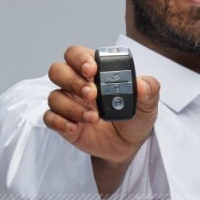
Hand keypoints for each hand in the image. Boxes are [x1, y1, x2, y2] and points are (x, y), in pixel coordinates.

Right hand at [43, 44, 160, 168]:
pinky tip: (76, 128)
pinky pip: (50, 118)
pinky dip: (60, 122)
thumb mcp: (148, 103)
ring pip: (54, 96)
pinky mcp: (64, 122)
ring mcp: (68, 103)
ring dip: (71, 107)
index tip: (92, 71)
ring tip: (94, 118)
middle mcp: (76, 83)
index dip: (79, 59)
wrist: (129, 145)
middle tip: (92, 95)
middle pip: (57, 71)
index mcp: (94, 71)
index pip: (75, 54)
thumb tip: (142, 84)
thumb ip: (149, 90)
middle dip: (72, 81)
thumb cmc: (134, 117)